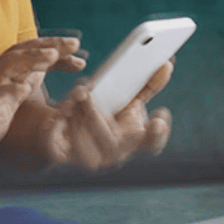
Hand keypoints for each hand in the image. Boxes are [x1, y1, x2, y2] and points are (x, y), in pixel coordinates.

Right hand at [0, 37, 82, 176]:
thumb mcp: (8, 103)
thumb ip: (21, 85)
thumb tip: (40, 72)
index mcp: (3, 74)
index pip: (31, 55)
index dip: (55, 52)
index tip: (78, 54)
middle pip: (23, 50)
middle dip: (49, 45)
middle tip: (74, 43)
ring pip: (9, 62)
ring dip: (31, 57)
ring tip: (53, 55)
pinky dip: (10, 87)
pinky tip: (26, 86)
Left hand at [43, 61, 173, 170]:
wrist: (66, 133)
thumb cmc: (103, 114)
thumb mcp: (123, 99)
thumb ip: (145, 85)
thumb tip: (165, 64)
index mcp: (132, 140)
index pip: (150, 143)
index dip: (156, 134)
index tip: (158, 118)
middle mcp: (114, 154)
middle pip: (109, 140)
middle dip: (95, 113)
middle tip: (83, 91)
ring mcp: (89, 159)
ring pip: (82, 142)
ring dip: (75, 114)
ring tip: (71, 96)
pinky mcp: (63, 157)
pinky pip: (58, 143)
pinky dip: (58, 124)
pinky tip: (59, 111)